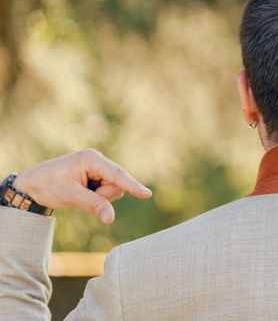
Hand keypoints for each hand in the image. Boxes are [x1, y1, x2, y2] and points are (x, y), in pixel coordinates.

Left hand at [12, 149, 151, 223]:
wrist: (30, 185)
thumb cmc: (47, 186)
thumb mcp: (71, 196)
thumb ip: (94, 205)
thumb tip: (111, 218)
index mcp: (91, 159)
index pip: (117, 175)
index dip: (132, 185)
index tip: (146, 194)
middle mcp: (97, 161)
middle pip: (116, 184)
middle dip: (103, 196)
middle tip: (81, 197)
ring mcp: (97, 168)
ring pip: (113, 189)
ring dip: (99, 198)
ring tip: (79, 194)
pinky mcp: (96, 176)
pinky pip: (106, 191)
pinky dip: (96, 197)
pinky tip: (81, 193)